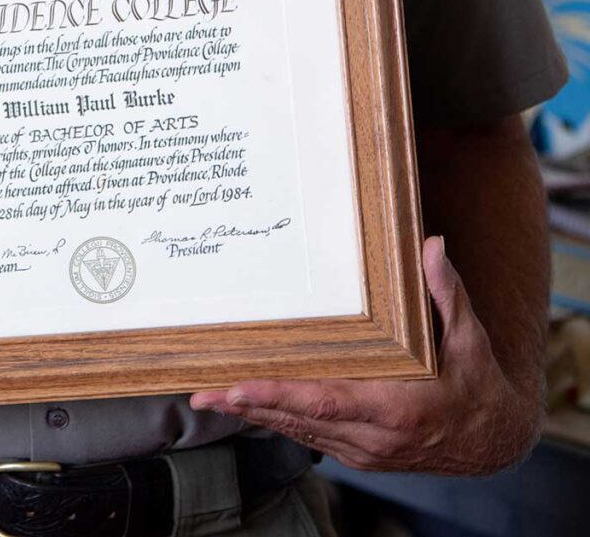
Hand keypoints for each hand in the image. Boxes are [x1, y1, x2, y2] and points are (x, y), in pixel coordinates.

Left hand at [190, 237, 541, 474]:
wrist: (494, 440)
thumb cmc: (477, 383)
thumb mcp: (468, 338)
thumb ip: (445, 292)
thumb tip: (431, 245)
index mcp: (395, 408)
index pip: (326, 401)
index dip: (279, 396)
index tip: (238, 389)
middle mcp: (373, 436)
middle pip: (299, 419)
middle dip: (248, 407)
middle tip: (203, 394)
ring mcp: (364, 449)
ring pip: (298, 429)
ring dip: (254, 415)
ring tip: (209, 398)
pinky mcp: (358, 451)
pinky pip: (309, 433)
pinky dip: (277, 420)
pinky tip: (248, 406)